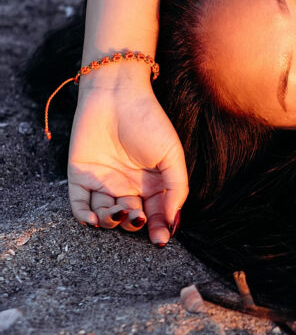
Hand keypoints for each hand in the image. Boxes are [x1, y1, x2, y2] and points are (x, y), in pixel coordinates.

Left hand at [67, 72, 188, 245]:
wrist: (118, 95)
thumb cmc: (149, 122)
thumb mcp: (172, 156)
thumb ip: (176, 189)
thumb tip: (172, 222)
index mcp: (151, 183)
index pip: (155, 213)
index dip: (158, 228)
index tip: (161, 239)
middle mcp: (127, 186)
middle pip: (130, 217)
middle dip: (135, 224)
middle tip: (139, 217)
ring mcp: (102, 181)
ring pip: (105, 215)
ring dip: (111, 222)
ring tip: (121, 211)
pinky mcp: (79, 176)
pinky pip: (79, 204)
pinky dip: (84, 216)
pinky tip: (94, 219)